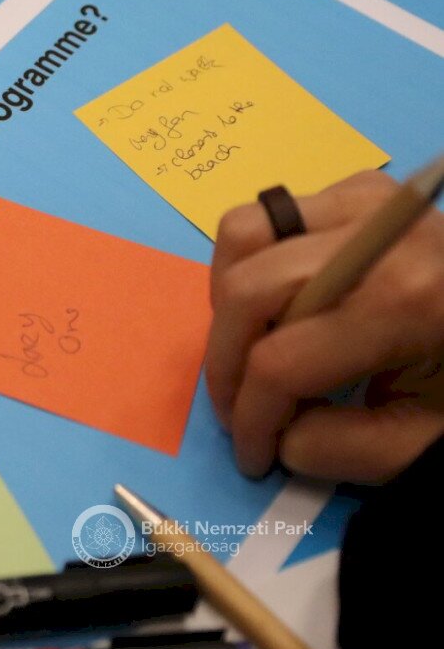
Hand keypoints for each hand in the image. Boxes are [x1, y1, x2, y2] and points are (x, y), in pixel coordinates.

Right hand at [206, 170, 443, 481]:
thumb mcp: (428, 438)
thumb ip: (347, 449)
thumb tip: (279, 439)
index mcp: (405, 301)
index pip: (279, 361)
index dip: (250, 418)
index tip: (253, 456)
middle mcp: (375, 236)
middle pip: (246, 292)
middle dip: (225, 363)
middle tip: (238, 409)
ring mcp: (363, 201)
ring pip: (244, 235)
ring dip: (231, 302)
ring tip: (254, 346)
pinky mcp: (356, 192)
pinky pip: (270, 216)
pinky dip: (256, 262)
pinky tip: (283, 306)